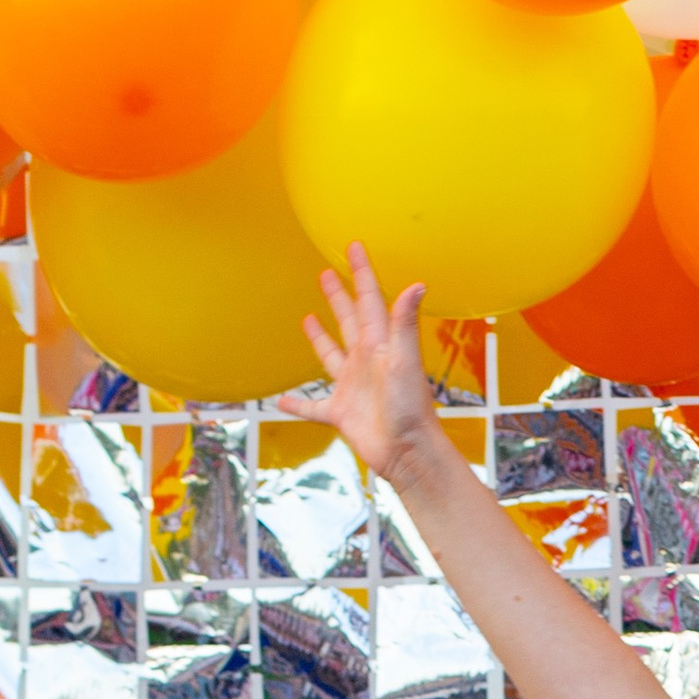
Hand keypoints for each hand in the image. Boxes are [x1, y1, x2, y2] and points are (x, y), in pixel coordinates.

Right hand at [290, 244, 439, 485]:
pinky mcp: (340, 413)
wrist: (407, 452)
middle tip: (326, 273)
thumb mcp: (405, 359)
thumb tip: (417, 284)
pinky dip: (297, 404)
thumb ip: (405, 322)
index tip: (354, 246)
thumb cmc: (410, 407)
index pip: (369, 300)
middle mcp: (365, 361)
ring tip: (308, 319)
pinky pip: (312, 407)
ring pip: (330, 356)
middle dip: (338, 296)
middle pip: (348, 321)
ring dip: (319, 338)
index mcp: (379, 344)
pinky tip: (280, 400)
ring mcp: (352, 387)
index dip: (361, 273)